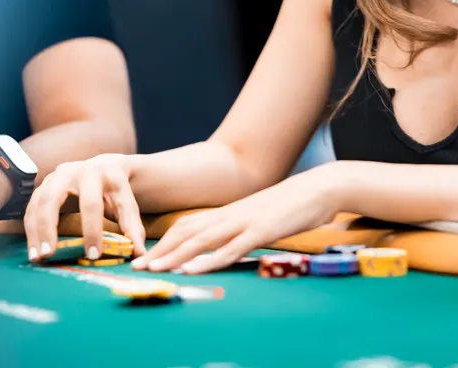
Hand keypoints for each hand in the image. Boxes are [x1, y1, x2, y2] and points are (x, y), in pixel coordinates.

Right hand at [23, 153, 145, 262]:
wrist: (104, 166)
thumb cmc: (116, 190)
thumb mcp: (127, 203)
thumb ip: (132, 227)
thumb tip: (139, 253)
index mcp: (98, 173)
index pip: (92, 204)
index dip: (92, 230)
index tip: (93, 255)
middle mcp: (73, 171)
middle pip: (54, 198)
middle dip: (50, 227)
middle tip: (50, 254)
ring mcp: (55, 177)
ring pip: (38, 203)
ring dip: (35, 231)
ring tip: (38, 258)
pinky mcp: (43, 186)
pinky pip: (31, 208)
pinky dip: (30, 230)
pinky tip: (34, 251)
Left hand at [131, 165, 341, 274]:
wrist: (320, 187)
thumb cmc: (293, 205)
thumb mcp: (260, 216)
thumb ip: (241, 228)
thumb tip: (225, 243)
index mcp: (229, 212)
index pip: (188, 225)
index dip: (165, 241)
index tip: (145, 258)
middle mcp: (231, 215)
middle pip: (187, 232)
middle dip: (161, 251)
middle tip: (137, 268)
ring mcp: (245, 222)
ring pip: (202, 240)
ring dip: (176, 256)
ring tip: (156, 270)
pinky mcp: (261, 230)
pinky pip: (231, 248)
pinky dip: (210, 260)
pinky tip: (194, 270)